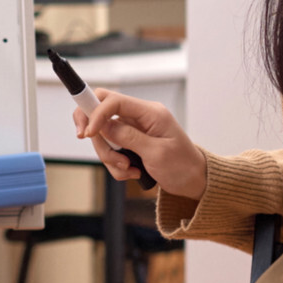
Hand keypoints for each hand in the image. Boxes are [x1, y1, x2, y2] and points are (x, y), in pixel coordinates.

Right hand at [71, 89, 206, 197]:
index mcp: (150, 112)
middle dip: (99, 139)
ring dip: (110, 157)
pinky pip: (111, 150)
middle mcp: (139, 116)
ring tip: (129, 169)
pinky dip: (116, 165)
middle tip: (110, 158)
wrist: (195, 181)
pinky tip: (133, 172)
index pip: (112, 100)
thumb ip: (128, 137)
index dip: (95, 113)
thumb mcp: (156, 153)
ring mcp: (133, 129)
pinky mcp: (130, 142)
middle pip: (101, 114)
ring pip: (104, 136)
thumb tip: (103, 126)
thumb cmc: (183, 166)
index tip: (87, 133)